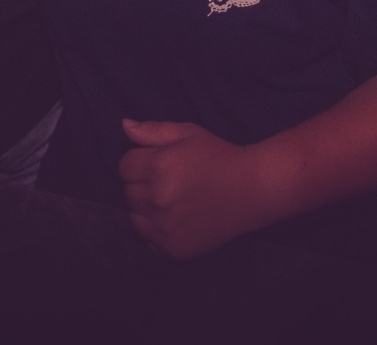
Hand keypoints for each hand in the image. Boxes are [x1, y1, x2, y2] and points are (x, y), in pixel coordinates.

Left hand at [118, 118, 271, 258]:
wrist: (252, 190)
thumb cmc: (219, 156)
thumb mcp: (188, 133)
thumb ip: (153, 130)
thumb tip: (124, 126)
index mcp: (158, 166)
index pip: (124, 166)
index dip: (138, 162)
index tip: (156, 163)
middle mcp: (157, 199)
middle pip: (127, 192)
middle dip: (140, 184)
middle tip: (166, 181)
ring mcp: (164, 227)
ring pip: (133, 218)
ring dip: (144, 209)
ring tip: (169, 200)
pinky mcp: (172, 249)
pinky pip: (147, 240)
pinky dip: (155, 231)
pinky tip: (174, 219)